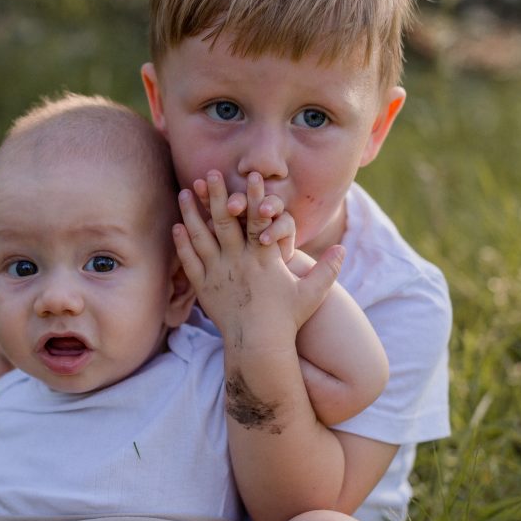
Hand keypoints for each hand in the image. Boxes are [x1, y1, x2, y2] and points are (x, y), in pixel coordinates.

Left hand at [174, 171, 342, 348]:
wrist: (259, 347)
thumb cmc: (286, 320)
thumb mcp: (312, 294)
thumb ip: (327, 270)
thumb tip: (344, 249)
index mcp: (264, 259)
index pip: (258, 221)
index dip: (255, 197)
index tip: (252, 175)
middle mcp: (238, 263)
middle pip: (225, 222)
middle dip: (217, 195)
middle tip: (210, 173)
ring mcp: (218, 274)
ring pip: (201, 237)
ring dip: (192, 213)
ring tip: (185, 192)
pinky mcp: (204, 288)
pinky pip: (190, 262)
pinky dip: (182, 244)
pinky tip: (177, 226)